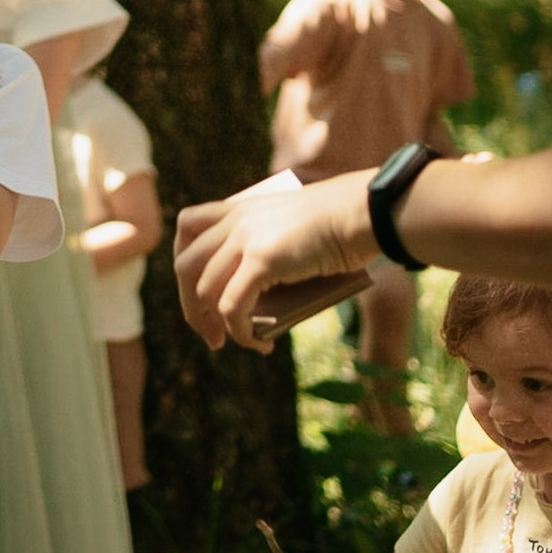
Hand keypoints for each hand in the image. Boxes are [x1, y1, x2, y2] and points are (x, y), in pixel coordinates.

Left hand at [177, 170, 378, 351]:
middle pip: (185, 266)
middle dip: (190, 306)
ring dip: (214, 325)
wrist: (366, 211)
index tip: (197, 292)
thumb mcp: (294, 230)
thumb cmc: (344, 226)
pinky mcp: (262, 259)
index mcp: (239, 207)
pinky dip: (240, 332)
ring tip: (232, 343)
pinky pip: (233, 306)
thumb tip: (262, 303)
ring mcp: (245, 238)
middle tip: (209, 333)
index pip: (187, 228)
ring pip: (205, 291)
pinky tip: (259, 345)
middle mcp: (235, 220)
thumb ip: (270, 251)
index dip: (185, 264)